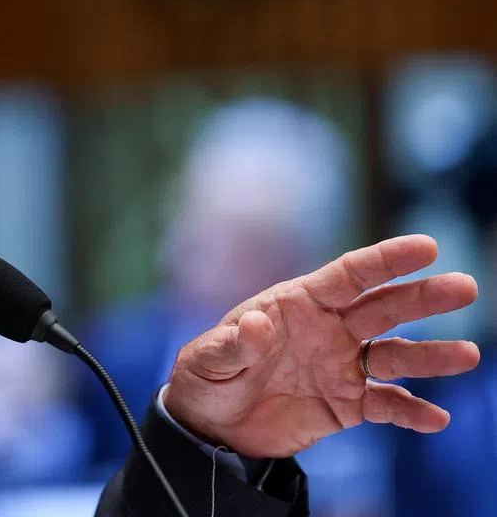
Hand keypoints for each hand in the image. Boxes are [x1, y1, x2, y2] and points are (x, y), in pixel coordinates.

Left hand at [163, 234, 479, 457]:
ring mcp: (342, 367)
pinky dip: (410, 412)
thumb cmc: (205, 378)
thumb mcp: (208, 359)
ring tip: (467, 356)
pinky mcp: (347, 405)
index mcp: (297, 304)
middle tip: (465, 287)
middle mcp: (329, 330)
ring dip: (429, 356)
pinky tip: (434, 419)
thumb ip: (232, 343)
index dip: (385, 260)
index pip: (347, 275)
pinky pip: (386, 406)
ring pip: (394, 356)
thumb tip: (254, 324)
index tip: (426, 247)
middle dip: (422, 297)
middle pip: (383, 308)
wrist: (211, 426)